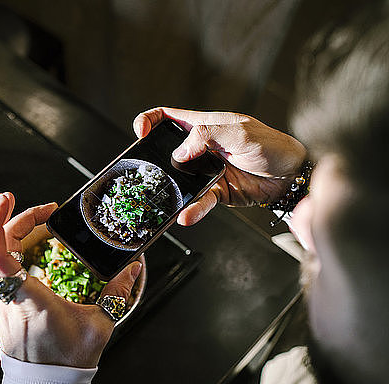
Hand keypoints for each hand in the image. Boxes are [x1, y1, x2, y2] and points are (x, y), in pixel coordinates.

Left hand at [0, 192, 141, 367]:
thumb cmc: (67, 361)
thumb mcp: (99, 325)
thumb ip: (117, 293)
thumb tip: (132, 268)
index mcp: (31, 299)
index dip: (0, 224)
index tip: (12, 201)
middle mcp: (8, 298)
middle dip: (17, 218)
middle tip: (45, 210)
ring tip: (11, 206)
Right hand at [133, 107, 306, 225]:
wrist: (292, 175)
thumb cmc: (272, 145)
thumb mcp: (239, 132)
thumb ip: (207, 135)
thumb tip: (180, 152)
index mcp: (203, 126)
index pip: (167, 117)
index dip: (149, 121)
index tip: (142, 133)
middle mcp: (200, 149)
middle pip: (165, 151)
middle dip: (151, 160)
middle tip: (143, 171)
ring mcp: (205, 172)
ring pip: (178, 181)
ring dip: (169, 190)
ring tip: (162, 197)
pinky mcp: (215, 192)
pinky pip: (199, 201)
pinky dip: (192, 209)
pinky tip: (186, 215)